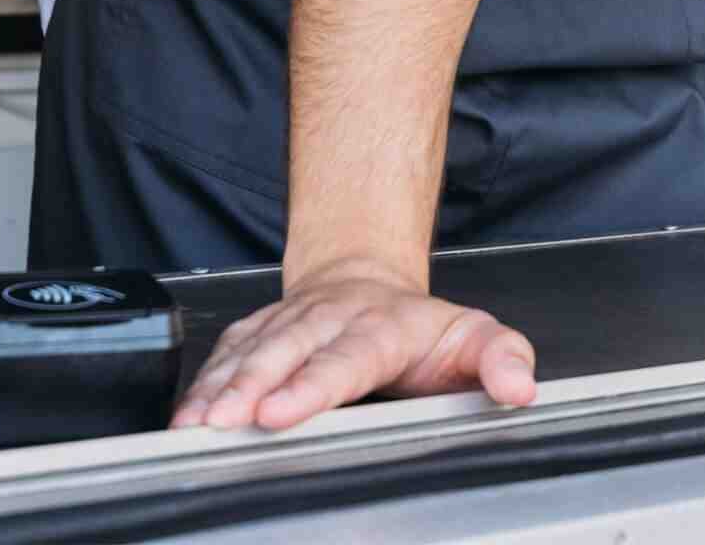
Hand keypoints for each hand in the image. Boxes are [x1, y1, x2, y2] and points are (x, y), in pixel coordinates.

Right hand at [170, 260, 536, 431]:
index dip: (311, 385)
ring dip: (218, 389)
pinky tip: (184, 416)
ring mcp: (288, 323)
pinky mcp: (256, 330)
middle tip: (222, 423)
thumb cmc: (416, 324)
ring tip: (191, 426)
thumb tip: (520, 387)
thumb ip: (501, 358)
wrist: (365, 278)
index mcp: (380, 328)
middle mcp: (327, 321)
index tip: (281, 411)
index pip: (345, 359)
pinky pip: (225, 354)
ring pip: (248, 352)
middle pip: (284, 353)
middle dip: (250, 388)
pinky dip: (201, 383)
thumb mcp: (471, 335)